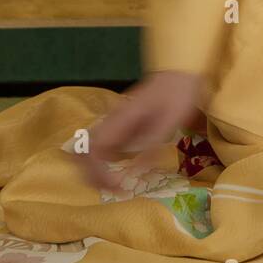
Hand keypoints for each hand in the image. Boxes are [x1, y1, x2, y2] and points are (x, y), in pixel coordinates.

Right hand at [80, 70, 205, 190]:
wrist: (178, 73)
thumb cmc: (177, 94)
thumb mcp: (169, 122)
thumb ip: (151, 147)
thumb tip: (135, 173)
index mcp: (121, 119)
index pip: (94, 150)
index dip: (99, 172)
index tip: (116, 185)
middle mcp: (112, 121)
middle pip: (84, 152)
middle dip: (92, 176)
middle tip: (113, 190)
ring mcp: (113, 122)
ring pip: (89, 150)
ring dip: (95, 171)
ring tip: (114, 185)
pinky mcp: (119, 125)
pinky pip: (101, 147)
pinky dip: (103, 164)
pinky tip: (119, 172)